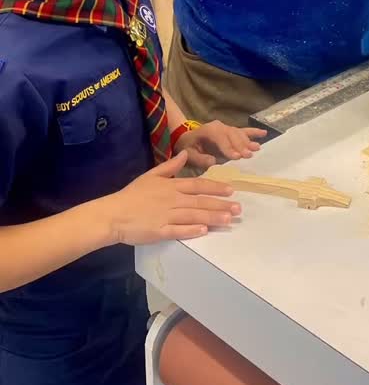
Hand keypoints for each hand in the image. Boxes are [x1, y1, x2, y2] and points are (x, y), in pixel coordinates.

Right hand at [102, 151, 240, 244]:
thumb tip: (185, 153)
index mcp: (171, 186)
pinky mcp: (159, 231)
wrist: (113, 213)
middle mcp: (172, 199)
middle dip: (221, 205)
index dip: (215, 187)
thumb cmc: (132, 194)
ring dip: (212, 217)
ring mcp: (166, 216)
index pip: (198, 185)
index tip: (231, 190)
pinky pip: (178, 230)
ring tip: (228, 219)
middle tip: (238, 209)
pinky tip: (204, 231)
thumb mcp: (151, 175)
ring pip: (193, 215)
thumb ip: (170, 166)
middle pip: (200, 201)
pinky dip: (191, 230)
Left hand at [175, 121, 267, 168]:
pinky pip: (244, 131)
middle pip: (232, 135)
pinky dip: (254, 132)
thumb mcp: (189, 154)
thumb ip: (200, 159)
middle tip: (248, 155)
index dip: (228, 148)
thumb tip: (213, 162)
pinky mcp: (231, 132)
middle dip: (241, 146)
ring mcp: (227, 128)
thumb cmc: (188, 148)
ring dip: (248, 142)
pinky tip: (264, 134)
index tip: (237, 157)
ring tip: (256, 149)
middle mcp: (219, 126)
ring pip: (239, 134)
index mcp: (208, 130)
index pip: (220, 138)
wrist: (187, 139)